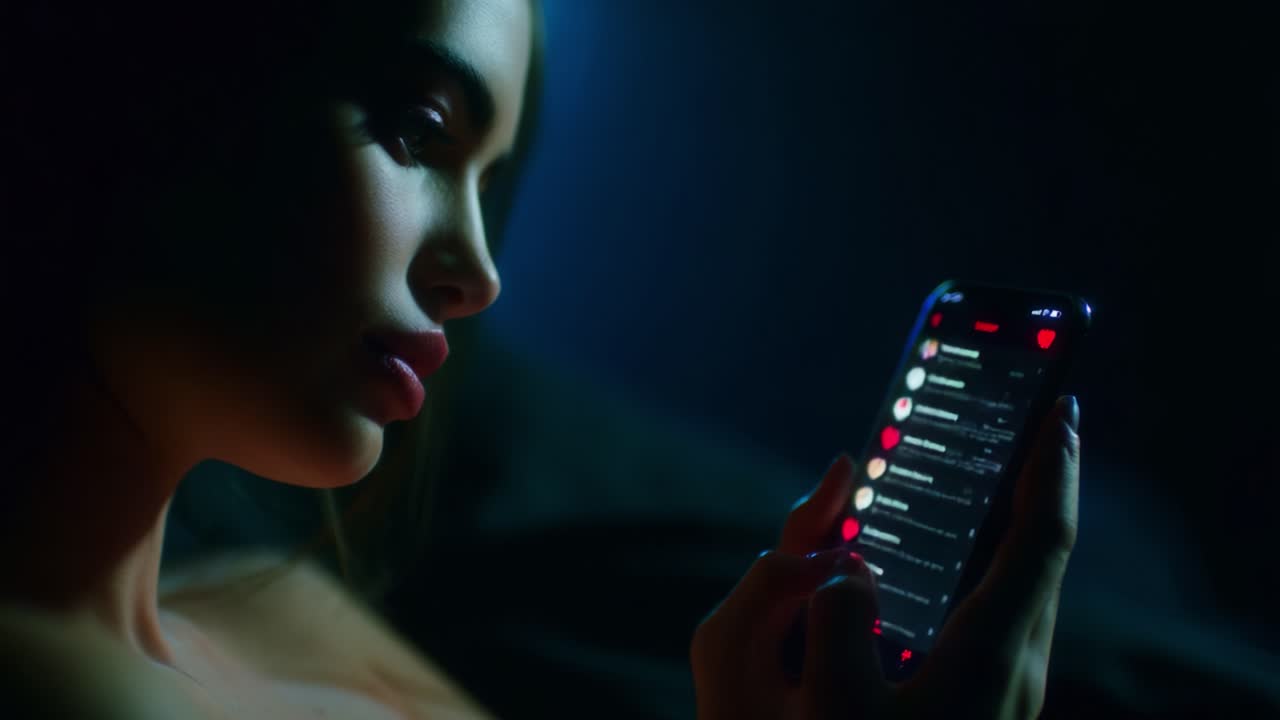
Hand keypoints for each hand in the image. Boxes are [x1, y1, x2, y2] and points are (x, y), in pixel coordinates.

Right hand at [691, 396, 1080, 719]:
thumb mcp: (834, 706)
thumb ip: (836, 619)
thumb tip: (848, 570)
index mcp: (991, 652)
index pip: (1041, 539)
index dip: (1054, 468)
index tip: (1059, 407)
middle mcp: (1016, 663)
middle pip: (1045, 552)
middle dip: (1042, 480)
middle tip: (1026, 424)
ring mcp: (1009, 684)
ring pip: (1027, 583)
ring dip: (1018, 522)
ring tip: (992, 477)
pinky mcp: (992, 699)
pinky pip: (1003, 608)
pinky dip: (993, 562)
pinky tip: (949, 563)